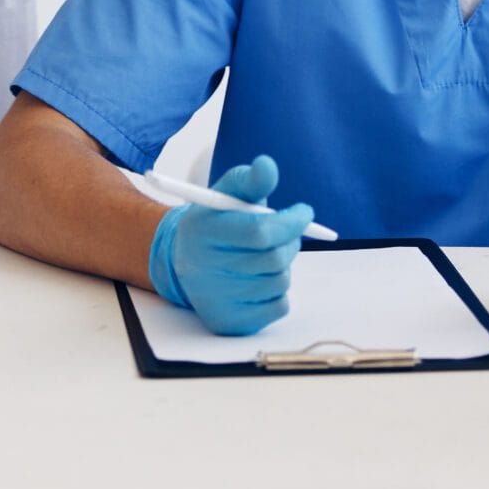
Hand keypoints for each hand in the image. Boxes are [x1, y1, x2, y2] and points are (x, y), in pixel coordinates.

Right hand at [146, 155, 314, 335]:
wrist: (184, 262)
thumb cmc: (215, 223)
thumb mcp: (227, 194)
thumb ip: (250, 180)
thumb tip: (267, 166)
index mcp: (202, 232)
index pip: (259, 231)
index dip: (290, 221)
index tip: (304, 212)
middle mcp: (203, 269)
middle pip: (274, 259)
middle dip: (289, 242)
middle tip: (287, 233)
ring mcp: (216, 299)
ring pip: (280, 282)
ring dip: (283, 265)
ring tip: (265, 256)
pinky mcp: (229, 322)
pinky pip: (279, 306)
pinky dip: (278, 291)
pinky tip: (259, 280)